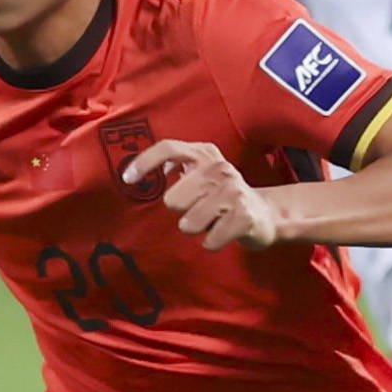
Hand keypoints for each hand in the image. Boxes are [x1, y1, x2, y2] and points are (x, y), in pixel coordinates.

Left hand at [126, 139, 281, 250]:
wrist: (264, 213)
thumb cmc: (222, 196)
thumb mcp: (200, 174)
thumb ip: (175, 166)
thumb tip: (137, 170)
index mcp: (204, 154)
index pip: (168, 148)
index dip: (145, 162)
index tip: (127, 179)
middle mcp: (219, 169)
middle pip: (172, 200)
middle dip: (183, 211)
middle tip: (200, 209)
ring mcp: (233, 191)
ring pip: (189, 224)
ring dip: (197, 228)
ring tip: (213, 220)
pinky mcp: (244, 216)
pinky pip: (208, 241)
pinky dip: (212, 242)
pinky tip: (223, 232)